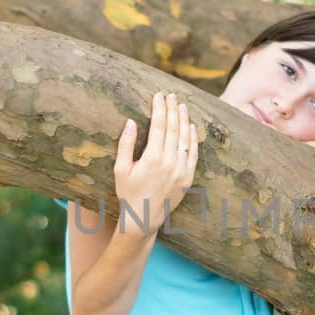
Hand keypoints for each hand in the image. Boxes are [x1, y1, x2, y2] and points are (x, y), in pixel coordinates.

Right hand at [113, 91, 198, 233]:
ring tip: (182, 106)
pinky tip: (191, 127)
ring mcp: (181, 170)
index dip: (160, 108)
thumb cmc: (128, 193)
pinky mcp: (188, 178)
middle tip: (172, 96)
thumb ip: (126, 144)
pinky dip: (193, 139)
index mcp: (152, 158)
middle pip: (174, 128)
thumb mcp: (121, 169)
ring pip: (185, 139)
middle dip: (173, 109)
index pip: (159, 125)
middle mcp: (170, 162)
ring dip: (184, 120)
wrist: (143, 218)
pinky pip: (193, 154)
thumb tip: (130, 121)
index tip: (159, 96)